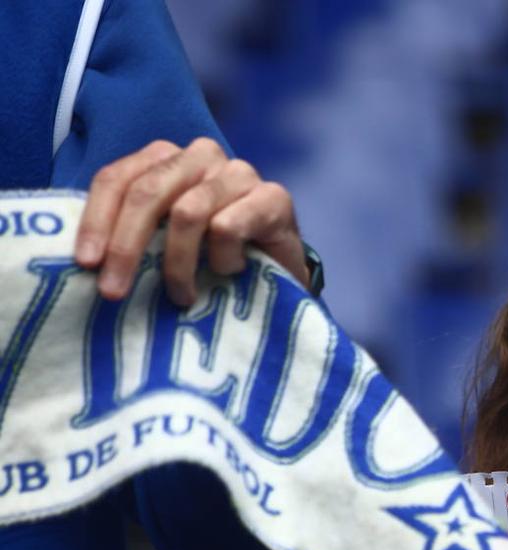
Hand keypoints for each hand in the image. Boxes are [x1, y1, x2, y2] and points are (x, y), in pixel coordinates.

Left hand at [75, 138, 306, 306]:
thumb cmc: (214, 258)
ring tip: (182, 296)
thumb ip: (132, 232)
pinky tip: (231, 272)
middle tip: (115, 291)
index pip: (118, 179)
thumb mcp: (163, 242)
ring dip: (178, 264)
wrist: (282, 274)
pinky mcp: (274, 196)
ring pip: (188, 213)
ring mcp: (240, 172)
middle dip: (126, 247)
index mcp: (166, 159)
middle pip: (148, 193)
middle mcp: (202, 156)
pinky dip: (222, 259)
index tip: (86, 264)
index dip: (96, 221)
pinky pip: (229, 226)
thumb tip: (86, 257)